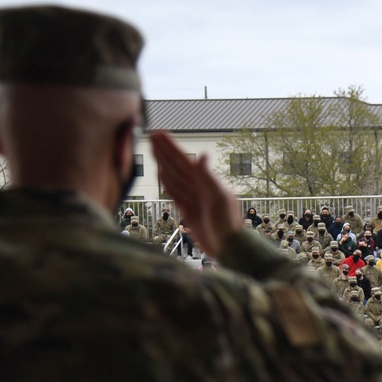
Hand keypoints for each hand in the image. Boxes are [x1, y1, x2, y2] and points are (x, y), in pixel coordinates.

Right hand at [151, 132, 242, 256]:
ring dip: (164, 162)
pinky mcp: (188, 211)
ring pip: (174, 177)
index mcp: (206, 182)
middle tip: (152, 135)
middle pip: (177, 165)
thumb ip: (207, 177)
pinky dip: (167, 182)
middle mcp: (199, 188)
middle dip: (165, 151)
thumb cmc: (228, 223)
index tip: (159, 133)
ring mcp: (194, 199)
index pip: (184, 160)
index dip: (171, 147)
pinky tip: (161, 173)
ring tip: (154, 149)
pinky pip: (175, 193)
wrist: (229, 248)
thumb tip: (202, 155)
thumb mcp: (219, 198)